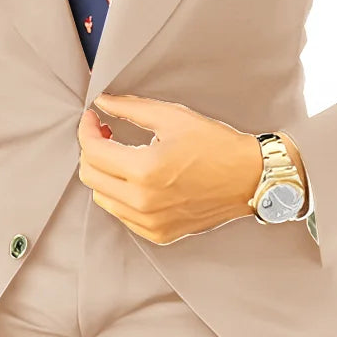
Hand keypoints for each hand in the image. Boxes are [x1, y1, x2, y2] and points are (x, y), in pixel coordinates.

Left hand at [77, 93, 264, 244]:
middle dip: (92, 150)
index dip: (87, 129)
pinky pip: (123, 215)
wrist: (249, 178)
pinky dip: (121, 195)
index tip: (93, 118)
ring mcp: (150, 222)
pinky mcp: (159, 233)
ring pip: (102, 198)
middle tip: (106, 133)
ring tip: (122, 155)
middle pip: (91, 176)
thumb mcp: (172, 117)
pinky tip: (137, 178)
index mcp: (145, 170)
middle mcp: (143, 202)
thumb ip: (130, 108)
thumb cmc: (216, 145)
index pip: (92, 151)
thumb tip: (102, 102)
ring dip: (104, 173)